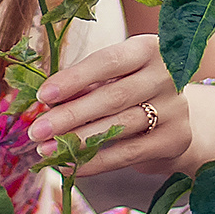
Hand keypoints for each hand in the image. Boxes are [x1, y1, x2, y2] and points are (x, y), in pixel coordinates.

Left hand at [28, 33, 189, 176]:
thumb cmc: (133, 88)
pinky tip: (70, 165)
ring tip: (46, 150)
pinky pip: (128, 153)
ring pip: (119, 127)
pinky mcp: (176, 139)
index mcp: (148, 48)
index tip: (43, 96)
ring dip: (78, 141)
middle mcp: (166, 75)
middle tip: (37, 130)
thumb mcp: (113, 77)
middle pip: (113, 97)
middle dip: (70, 116)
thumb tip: (45, 104)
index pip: (108, 62)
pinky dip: (96, 161)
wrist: (178, 117)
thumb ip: (85, 85)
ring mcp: (175, 108)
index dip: (74, 79)